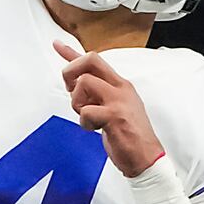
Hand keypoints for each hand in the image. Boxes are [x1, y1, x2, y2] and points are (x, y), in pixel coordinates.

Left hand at [54, 40, 164, 173]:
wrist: (147, 158)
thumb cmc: (130, 137)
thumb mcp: (114, 108)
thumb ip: (97, 96)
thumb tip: (76, 87)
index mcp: (120, 85)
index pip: (94, 61)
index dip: (71, 52)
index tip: (56, 44)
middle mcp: (120, 87)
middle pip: (90, 60)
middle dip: (71, 70)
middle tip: (70, 88)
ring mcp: (118, 100)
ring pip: (84, 83)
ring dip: (78, 102)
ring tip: (89, 117)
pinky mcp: (114, 116)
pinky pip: (86, 111)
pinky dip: (85, 123)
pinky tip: (95, 129)